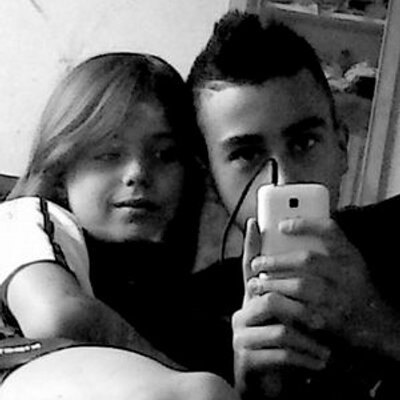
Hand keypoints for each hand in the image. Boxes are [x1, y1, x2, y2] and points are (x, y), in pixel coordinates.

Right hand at [232, 219, 329, 398]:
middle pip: (267, 297)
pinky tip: (319, 364)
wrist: (265, 384)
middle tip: (324, 317)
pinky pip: (279, 355)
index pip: (249, 267)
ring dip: (309, 342)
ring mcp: (240, 335)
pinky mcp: (245, 358)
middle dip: (300, 308)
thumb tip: (305, 267)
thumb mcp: (286, 318)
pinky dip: (304, 360)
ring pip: (279, 329)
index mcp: (252, 300)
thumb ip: (290, 294)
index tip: (255, 223)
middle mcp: (242, 313)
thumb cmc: (278, 347)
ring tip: (328, 352)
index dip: (251, 245)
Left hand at [251, 217, 388, 350]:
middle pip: (308, 259)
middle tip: (257, 262)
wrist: (373, 322)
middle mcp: (347, 274)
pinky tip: (269, 301)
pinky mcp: (330, 319)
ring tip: (256, 283)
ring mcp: (340, 298)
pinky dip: (280, 304)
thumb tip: (283, 228)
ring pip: (301, 286)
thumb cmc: (349, 284)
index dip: (305, 225)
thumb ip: (321, 246)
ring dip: (274, 283)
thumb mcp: (343, 261)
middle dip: (278, 260)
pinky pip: (300, 311)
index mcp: (349, 254)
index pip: (330, 231)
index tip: (281, 225)